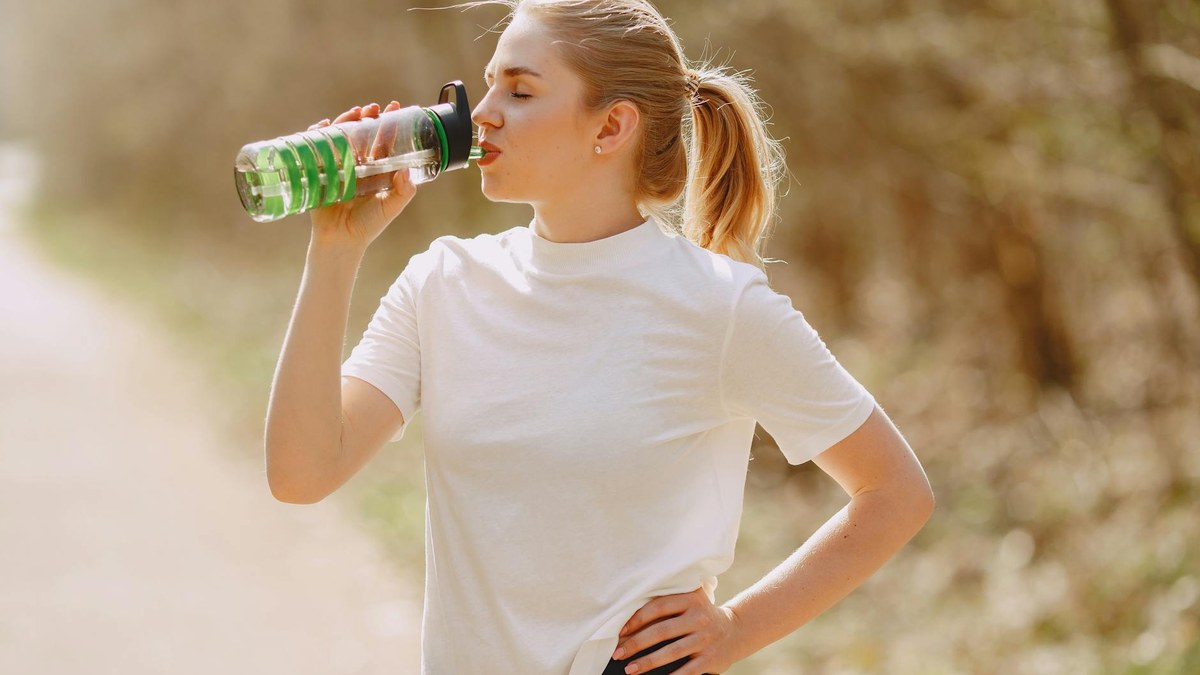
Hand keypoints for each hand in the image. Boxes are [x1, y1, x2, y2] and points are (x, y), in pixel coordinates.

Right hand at [306, 101, 415, 251]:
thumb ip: (403, 191)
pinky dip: (318, 134)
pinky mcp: (320, 171)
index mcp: (375, 170)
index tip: (395, 108)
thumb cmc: (368, 225)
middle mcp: (357, 165)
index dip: (389, 124)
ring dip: (346, 121)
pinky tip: (324, 126)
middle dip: (367, 117)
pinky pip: (317, 148)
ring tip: (355, 112)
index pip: (383, 142)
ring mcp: (338, 166)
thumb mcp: (390, 207)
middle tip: (373, 108)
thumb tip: (408, 171)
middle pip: (362, 134)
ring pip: (342, 136)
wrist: (340, 240)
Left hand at [613, 587, 743, 674]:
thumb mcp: (689, 601)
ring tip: (630, 669)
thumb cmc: (699, 615)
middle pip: (661, 631)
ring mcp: (705, 638)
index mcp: (690, 598)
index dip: (637, 619)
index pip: (658, 607)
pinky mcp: (711, 658)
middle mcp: (699, 617)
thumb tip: (628, 624)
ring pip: (671, 652)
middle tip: (618, 654)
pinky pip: (687, 670)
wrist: (735, 630)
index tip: (620, 632)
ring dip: (648, 662)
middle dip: (636, 644)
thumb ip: (666, 604)